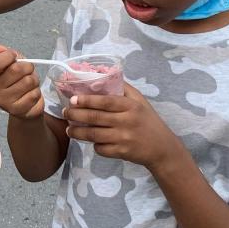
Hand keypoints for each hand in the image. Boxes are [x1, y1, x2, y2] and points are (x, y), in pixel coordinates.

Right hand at [0, 43, 43, 119]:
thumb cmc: (16, 80)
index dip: (8, 56)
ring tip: (29, 84)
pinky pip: (34, 94)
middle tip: (26, 71)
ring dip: (33, 80)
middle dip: (27, 67)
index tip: (13, 56)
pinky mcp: (16, 110)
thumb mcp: (11, 63)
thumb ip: (3, 53)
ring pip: (28, 81)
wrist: (24, 105)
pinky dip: (36, 91)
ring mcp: (3, 102)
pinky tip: (30, 94)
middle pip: (16, 69)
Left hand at [64, 82, 182, 171]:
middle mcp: (126, 121)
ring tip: (69, 129)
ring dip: (78, 132)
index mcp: (130, 106)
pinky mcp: (122, 153)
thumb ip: (124, 89)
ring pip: (94, 135)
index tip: (73, 99)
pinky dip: (94, 145)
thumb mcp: (140, 101)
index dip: (87, 100)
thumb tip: (103, 75)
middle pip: (95, 118)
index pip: (105, 101)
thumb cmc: (148, 121)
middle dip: (76, 115)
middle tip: (65, 113)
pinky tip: (89, 141)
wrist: (163, 149)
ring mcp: (124, 138)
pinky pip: (101, 148)